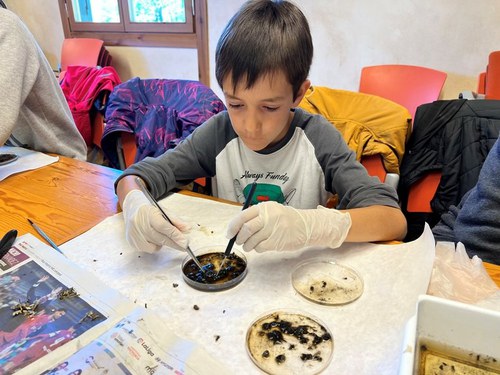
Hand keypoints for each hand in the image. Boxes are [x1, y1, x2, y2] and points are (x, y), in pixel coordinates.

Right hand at [122, 190, 189, 252]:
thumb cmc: (150, 210)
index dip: (175, 235)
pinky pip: (150, 249)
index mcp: (148, 214)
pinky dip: (156, 245)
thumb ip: (176, 220)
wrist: (132, 209)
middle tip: (184, 246)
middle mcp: (140, 225)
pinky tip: (154, 238)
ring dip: (164, 242)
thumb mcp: (164, 211)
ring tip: (163, 234)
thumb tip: (187, 229)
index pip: (163, 226)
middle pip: (161, 238)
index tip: (185, 242)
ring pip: (157, 245)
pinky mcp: (133, 243)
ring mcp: (135, 235)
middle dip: (175, 243)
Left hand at [226, 201, 350, 251]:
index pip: (243, 216)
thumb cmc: (285, 219)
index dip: (233, 226)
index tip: (229, 234)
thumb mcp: (271, 211)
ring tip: (250, 245)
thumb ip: (255, 217)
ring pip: (251, 240)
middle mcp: (268, 217)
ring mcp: (273, 229)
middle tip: (238, 241)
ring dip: (247, 245)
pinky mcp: (277, 241)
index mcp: (264, 208)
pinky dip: (256, 249)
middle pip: (246, 229)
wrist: (306, 226)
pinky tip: (261, 246)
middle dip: (239, 237)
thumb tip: (235, 229)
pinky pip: (259, 247)